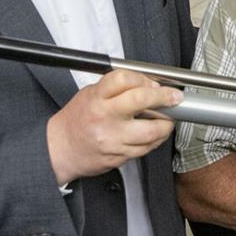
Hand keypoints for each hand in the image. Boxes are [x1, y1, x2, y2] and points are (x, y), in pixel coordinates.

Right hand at [46, 69, 182, 182]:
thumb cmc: (76, 120)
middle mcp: (105, 118)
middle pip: (141, 101)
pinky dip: (156, 140)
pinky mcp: (119, 156)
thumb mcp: (91, 94)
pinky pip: (146, 148)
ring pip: (151, 131)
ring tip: (168, 118)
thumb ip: (116, 88)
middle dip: (164, 97)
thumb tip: (148, 84)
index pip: (124, 79)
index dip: (144, 79)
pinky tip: (155, 134)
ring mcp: (113, 139)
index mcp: (96, 98)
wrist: (60, 150)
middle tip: (174, 97)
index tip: (155, 84)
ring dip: (166, 124)